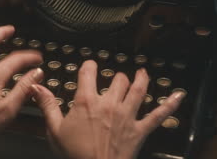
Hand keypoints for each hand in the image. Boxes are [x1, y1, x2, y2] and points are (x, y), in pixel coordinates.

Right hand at [31, 60, 184, 158]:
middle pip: (117, 79)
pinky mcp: (140, 130)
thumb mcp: (55, 130)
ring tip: (142, 73)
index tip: (88, 66)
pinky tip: (178, 96)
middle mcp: (109, 104)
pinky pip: (158, 114)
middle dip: (115, 76)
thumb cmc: (74, 155)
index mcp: (87, 102)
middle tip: (114, 78)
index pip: (88, 72)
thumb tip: (37, 87)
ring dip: (141, 79)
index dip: (88, 66)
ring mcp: (127, 116)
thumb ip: (47, 105)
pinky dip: (170, 104)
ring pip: (138, 89)